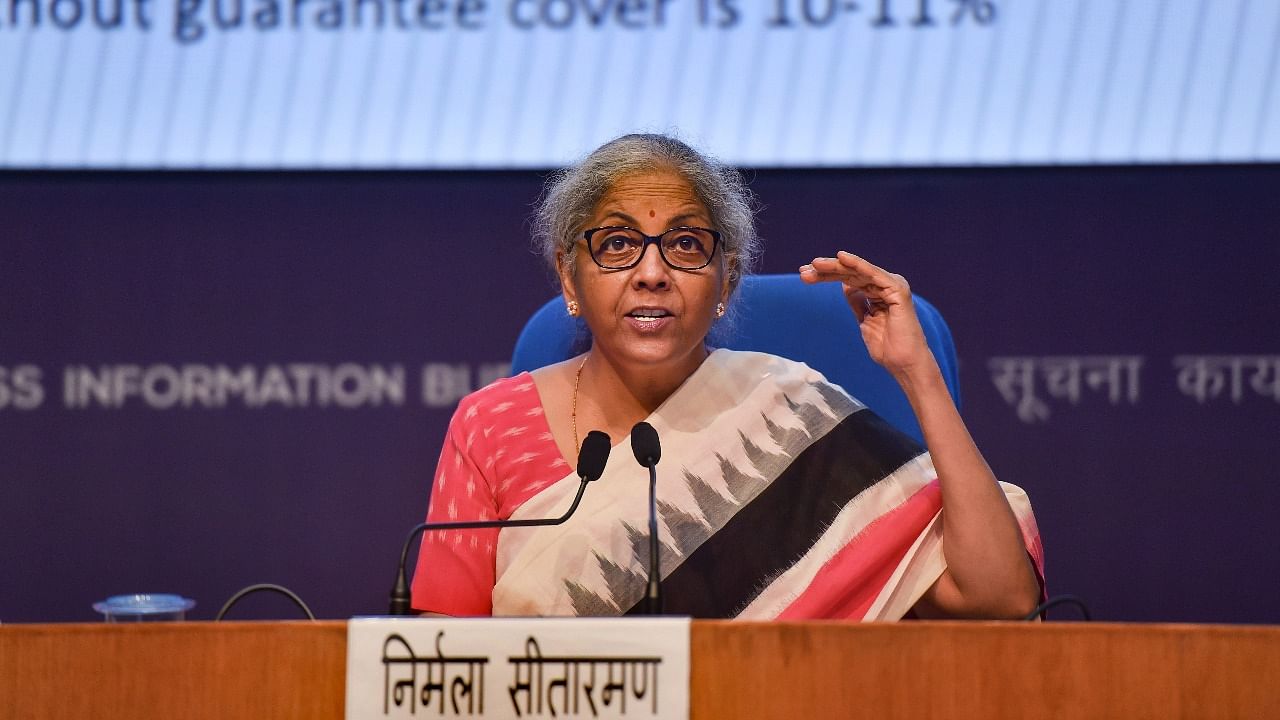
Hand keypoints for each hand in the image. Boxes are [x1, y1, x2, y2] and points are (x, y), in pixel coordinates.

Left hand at [799, 251, 936, 379]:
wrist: (903, 364)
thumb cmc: (887, 347)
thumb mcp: (865, 320)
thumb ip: (857, 302)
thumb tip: (845, 285)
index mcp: (878, 292)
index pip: (848, 279)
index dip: (826, 276)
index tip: (805, 275)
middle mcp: (886, 285)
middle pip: (851, 274)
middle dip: (826, 271)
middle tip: (803, 269)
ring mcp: (892, 285)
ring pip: (858, 271)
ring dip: (835, 267)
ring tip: (815, 264)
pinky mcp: (897, 289)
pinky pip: (873, 274)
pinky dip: (858, 264)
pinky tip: (841, 258)